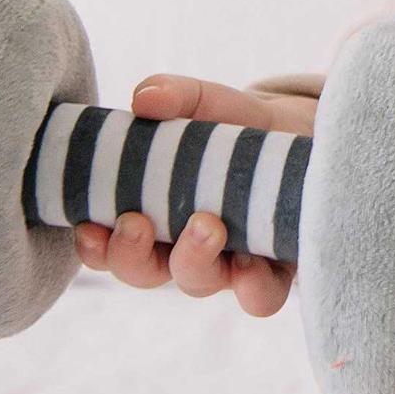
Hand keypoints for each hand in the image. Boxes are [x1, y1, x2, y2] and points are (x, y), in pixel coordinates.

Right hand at [74, 75, 317, 316]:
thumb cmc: (238, 127)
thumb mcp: (208, 103)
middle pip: (144, 273)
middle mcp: (183, 249)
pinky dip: (251, 285)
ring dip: (193, 260)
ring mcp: (227, 265)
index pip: (107, 246)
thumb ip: (176, 95)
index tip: (90, 226)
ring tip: (207, 224)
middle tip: (137, 222)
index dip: (93, 247)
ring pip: (196, 284)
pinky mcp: (275, 272)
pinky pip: (258, 298)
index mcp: (151, 216)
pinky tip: (251, 258)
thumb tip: (143, 98)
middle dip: (132, 255)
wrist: (304, 138)